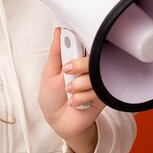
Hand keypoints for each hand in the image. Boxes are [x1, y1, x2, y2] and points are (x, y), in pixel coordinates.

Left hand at [39, 28, 104, 152]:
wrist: (58, 121)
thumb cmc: (51, 96)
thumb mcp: (49, 71)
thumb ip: (56, 51)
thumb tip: (58, 31)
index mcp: (77, 58)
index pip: (86, 43)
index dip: (79, 44)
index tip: (71, 50)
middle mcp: (89, 68)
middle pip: (94, 56)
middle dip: (78, 65)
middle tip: (67, 72)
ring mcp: (97, 81)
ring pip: (94, 75)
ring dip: (76, 85)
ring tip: (68, 91)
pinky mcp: (103, 95)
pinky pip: (96, 91)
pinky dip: (81, 97)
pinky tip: (75, 101)